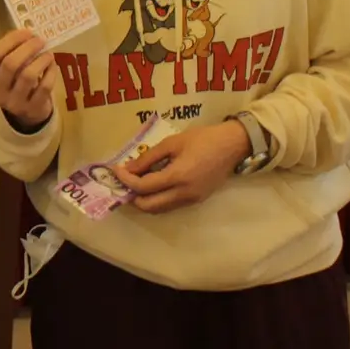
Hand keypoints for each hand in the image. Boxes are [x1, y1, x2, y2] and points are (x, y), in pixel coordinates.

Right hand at [0, 28, 57, 130]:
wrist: (27, 114)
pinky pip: (44, 86)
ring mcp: (14, 103)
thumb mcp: (6, 71)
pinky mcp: (33, 109)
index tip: (27, 32)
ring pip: (28, 75)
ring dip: (41, 60)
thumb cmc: (15, 84)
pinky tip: (52, 66)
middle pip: (10, 64)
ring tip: (48, 54)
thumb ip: (12, 53)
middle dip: (28, 48)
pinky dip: (50, 72)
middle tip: (40, 40)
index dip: (11, 39)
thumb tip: (29, 34)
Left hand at [115, 119, 253, 213]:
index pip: (143, 187)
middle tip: (124, 182)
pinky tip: (153, 186)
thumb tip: (129, 169)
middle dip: (132, 196)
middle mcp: (184, 194)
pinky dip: (158, 199)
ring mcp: (192, 200)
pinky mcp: (197, 200)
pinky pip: (171, 206)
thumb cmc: (202, 139)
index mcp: (178, 177)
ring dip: (144, 200)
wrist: (232, 146)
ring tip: (135, 184)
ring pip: (160, 209)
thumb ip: (148, 158)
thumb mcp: (172, 142)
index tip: (116, 170)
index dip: (126, 180)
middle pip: (149, 206)